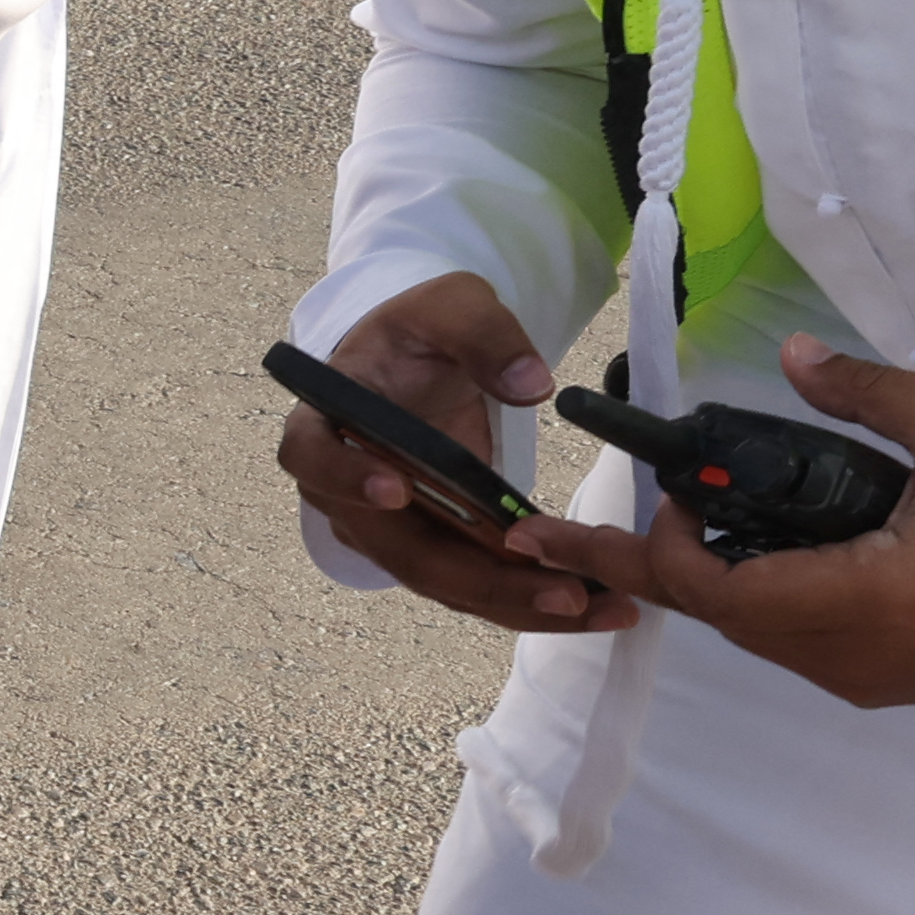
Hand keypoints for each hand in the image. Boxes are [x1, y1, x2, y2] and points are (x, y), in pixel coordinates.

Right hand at [283, 271, 634, 631]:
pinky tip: (597, 604)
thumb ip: (484, 335)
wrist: (415, 365)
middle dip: (482, 578)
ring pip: (444, 582)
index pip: (314, 457)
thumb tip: (530, 384)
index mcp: (326, 424)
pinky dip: (530, 600)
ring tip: (601, 607)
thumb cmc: (416, 334)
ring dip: (518, 603)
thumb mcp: (447, 306)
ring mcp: (388, 529)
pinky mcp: (433, 546)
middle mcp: (346, 492)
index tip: (397, 490)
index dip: (347, 478)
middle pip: (399, 550)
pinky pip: (475, 586)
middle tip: (560, 590)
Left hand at [509, 335, 914, 706]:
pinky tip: (741, 550)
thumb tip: (802, 356)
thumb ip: (874, 395)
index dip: (653, 547)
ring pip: (755, 630)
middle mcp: (852, 654)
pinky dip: (757, 594)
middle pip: (720, 614)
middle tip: (570, 523)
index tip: (631, 501)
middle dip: (648, 563)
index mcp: (865, 600)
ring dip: (704, 578)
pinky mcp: (893, 677)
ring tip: (653, 525)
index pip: (715, 589)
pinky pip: (799, 639)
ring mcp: (871, 675)